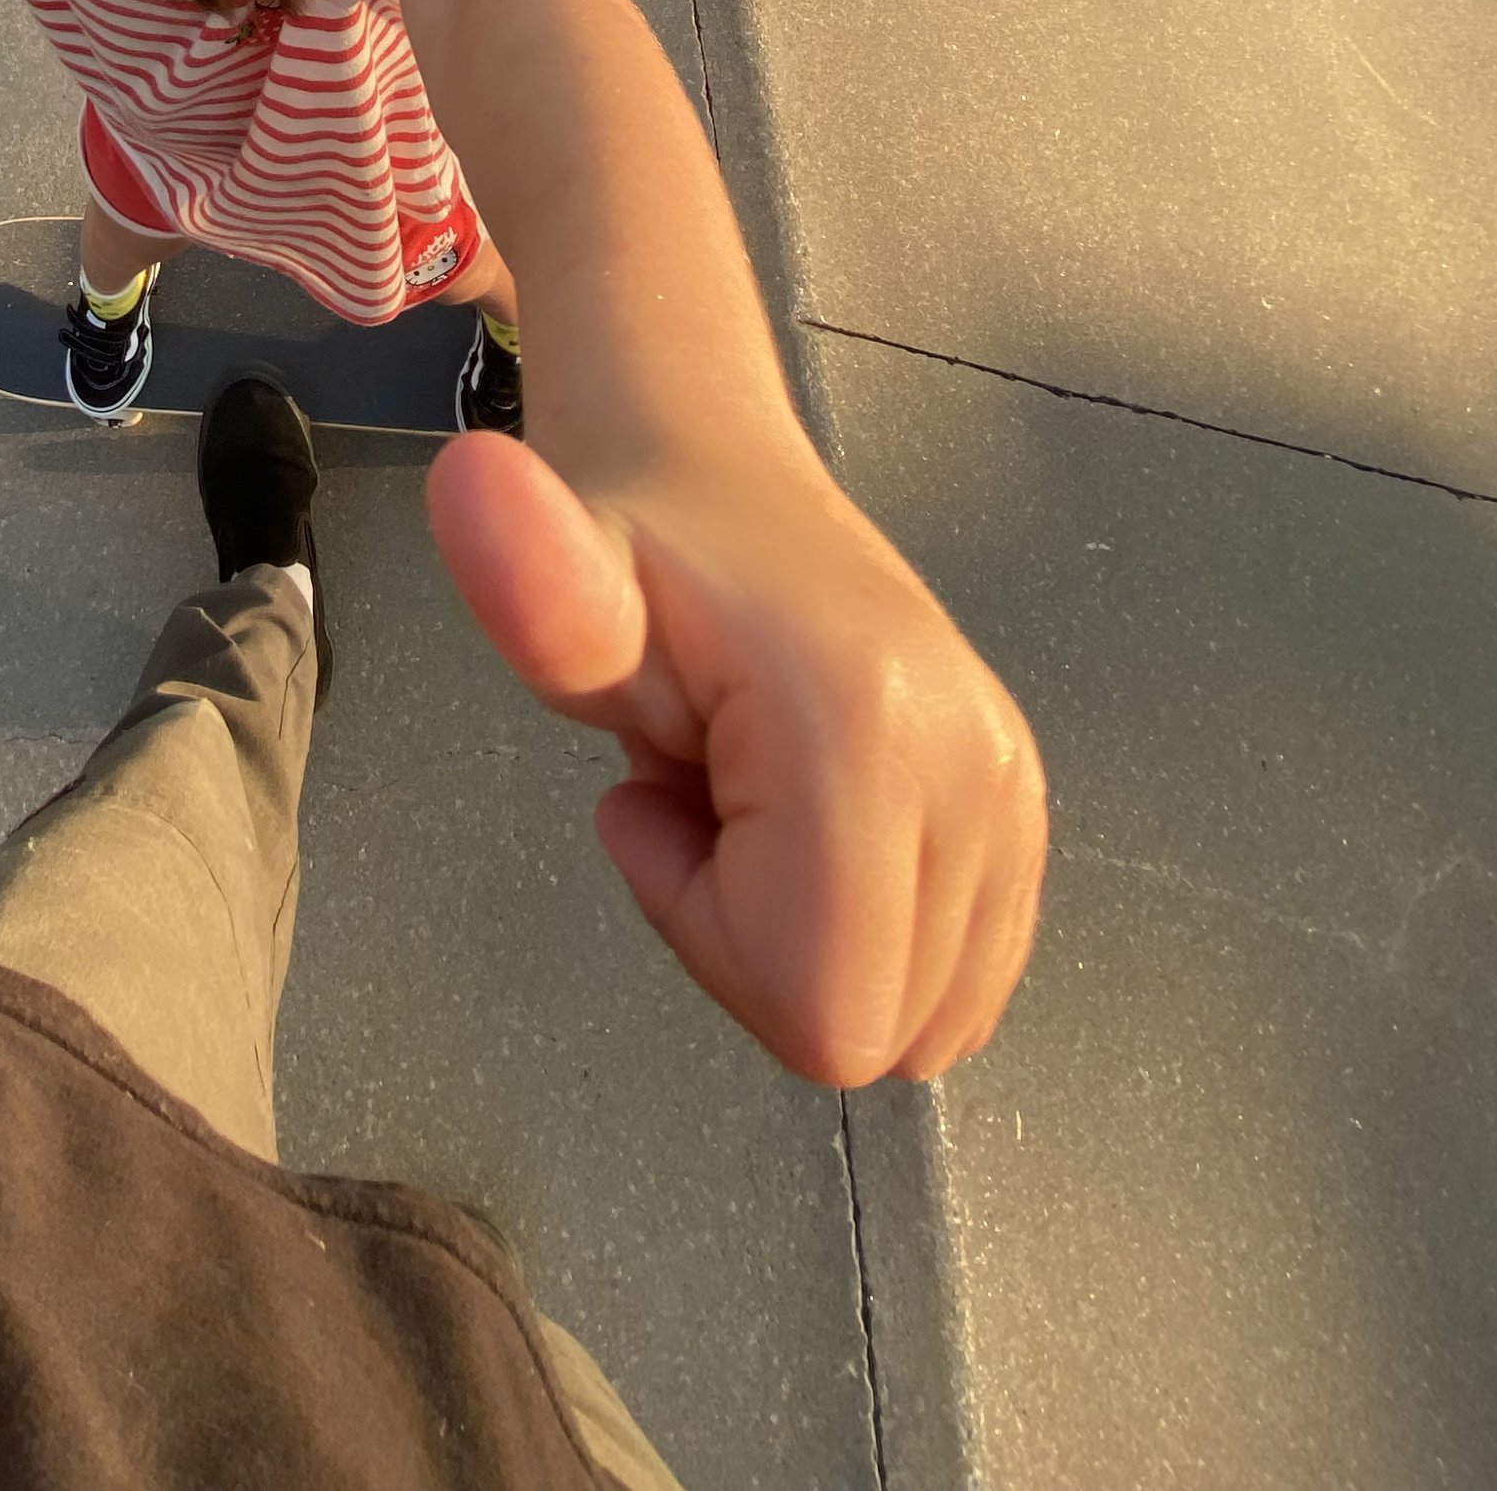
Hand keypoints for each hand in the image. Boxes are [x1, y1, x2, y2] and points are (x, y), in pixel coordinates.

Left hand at [427, 433, 1045, 1084]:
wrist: (710, 466)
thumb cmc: (619, 538)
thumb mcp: (556, 577)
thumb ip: (526, 585)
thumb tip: (475, 487)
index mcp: (873, 735)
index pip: (818, 1012)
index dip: (705, 933)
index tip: (652, 804)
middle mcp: (978, 770)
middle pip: (870, 1030)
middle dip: (750, 946)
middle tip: (693, 798)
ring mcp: (1014, 792)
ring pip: (914, 1016)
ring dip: (802, 940)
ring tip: (740, 801)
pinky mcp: (1021, 807)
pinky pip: (953, 980)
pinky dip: (862, 936)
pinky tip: (797, 821)